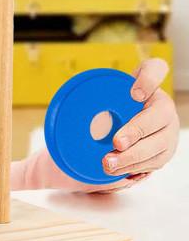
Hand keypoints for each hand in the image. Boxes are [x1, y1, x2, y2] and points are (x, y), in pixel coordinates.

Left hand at [102, 58, 179, 182]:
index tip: (133, 94)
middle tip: (116, 142)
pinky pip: (153, 161)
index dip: (148, 80)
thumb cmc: (112, 107)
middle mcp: (163, 106)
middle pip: (160, 115)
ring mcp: (167, 130)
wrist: (124, 126)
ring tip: (108, 163)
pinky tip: (116, 170)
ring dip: (132, 156)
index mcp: (148, 85)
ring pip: (158, 143)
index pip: (155, 69)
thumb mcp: (105, 96)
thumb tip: (72, 102)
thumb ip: (95, 90)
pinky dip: (133, 166)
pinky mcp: (164, 151)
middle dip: (137, 130)